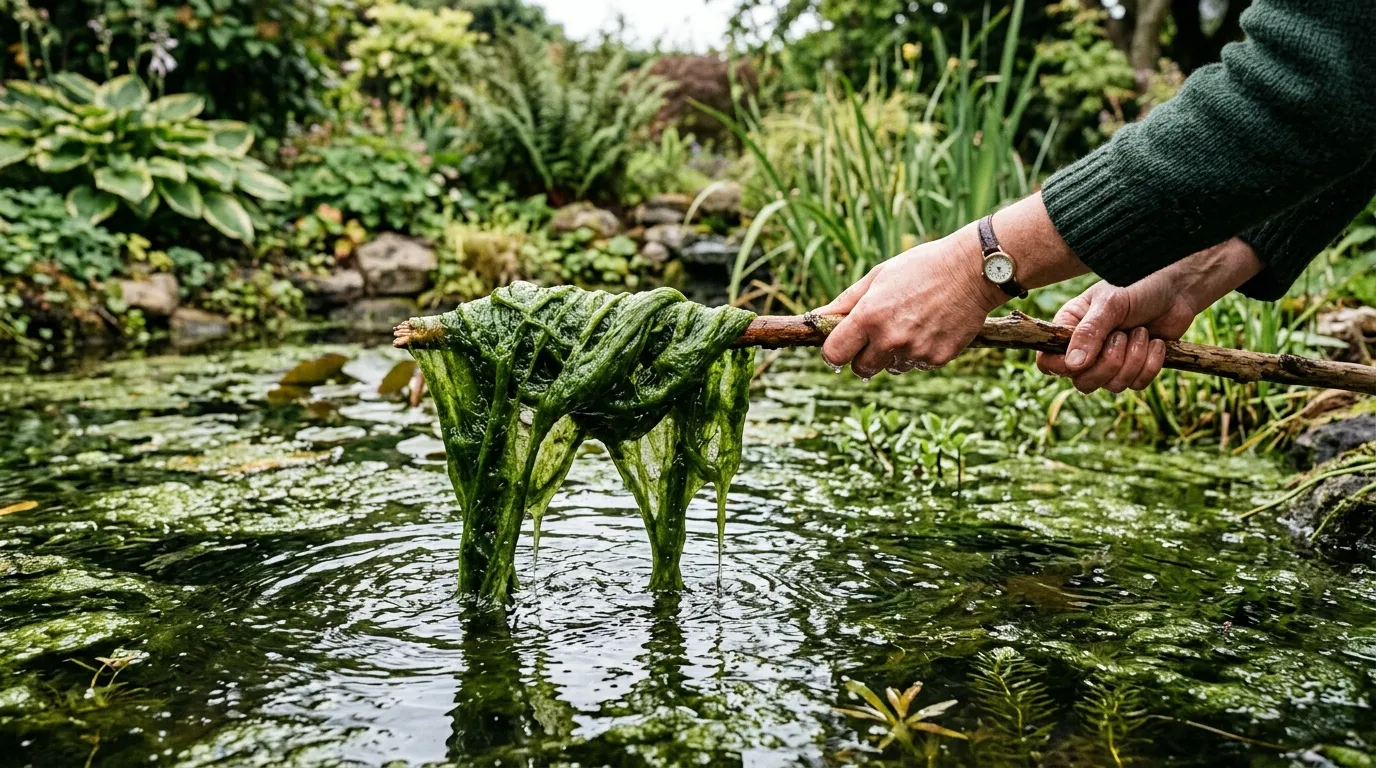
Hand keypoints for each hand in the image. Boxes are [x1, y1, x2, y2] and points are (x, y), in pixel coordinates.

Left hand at [817, 227, 1006, 378]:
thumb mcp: (878, 276)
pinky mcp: (937, 359)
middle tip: (878, 334)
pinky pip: (917, 364)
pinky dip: (919, 352)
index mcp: (869, 316)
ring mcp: (915, 352)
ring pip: (891, 367)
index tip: (841, 344)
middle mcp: (890, 338)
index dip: (834, 351)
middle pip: (860, 369)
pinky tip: (931, 327)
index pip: (834, 355)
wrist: (972, 270)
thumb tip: (818, 318)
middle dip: (863, 356)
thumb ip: (845, 302)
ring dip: (894, 354)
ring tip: (911, 323)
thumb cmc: (920, 267)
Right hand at [1036, 238, 1263, 392]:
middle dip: (1109, 363)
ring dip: (1133, 359)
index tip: (1083, 359)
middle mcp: (1085, 349)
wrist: (1178, 288)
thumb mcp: (1110, 304)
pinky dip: (1150, 364)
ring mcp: (1110, 361)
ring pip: (1112, 385)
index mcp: (1069, 328)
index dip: (1062, 367)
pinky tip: (1156, 342)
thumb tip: (1073, 365)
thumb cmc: (1138, 286)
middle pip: (1082, 382)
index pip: (1048, 362)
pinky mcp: (1135, 368)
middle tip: (1122, 336)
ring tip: (1142, 331)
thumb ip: (1089, 333)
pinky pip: (1136, 385)